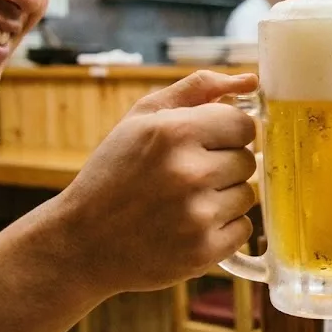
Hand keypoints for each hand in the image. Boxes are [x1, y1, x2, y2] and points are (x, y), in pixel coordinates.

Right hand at [56, 70, 258, 294]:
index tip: (204, 144)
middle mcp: (189, 173)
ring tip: (184, 203)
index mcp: (175, 133)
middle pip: (247, 161)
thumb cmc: (115, 173)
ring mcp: (197, 216)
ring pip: (247, 196)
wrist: (82, 243)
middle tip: (186, 177)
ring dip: (224, 198)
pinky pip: (243, 229)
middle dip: (223, 166)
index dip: (226, 134)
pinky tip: (188, 226)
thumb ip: (197, 89)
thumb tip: (250, 80)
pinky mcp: (203, 251)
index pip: (244, 125)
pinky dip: (222, 229)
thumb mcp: (142, 118)